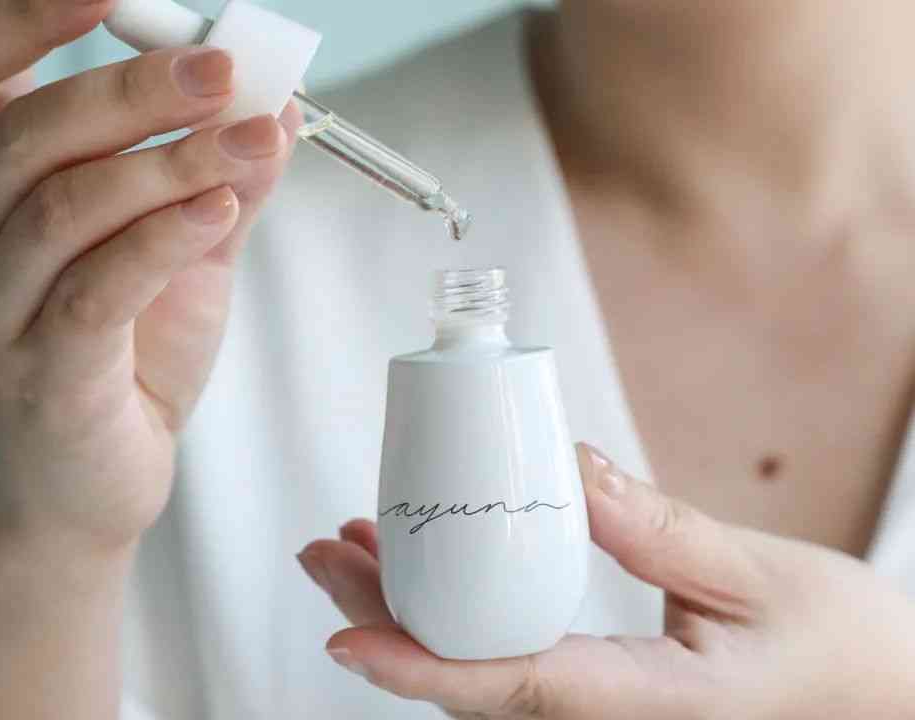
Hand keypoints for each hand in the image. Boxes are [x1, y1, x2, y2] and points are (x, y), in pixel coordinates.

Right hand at [0, 0, 299, 549]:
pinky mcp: (40, 370)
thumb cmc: (128, 353)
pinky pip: (96, 287)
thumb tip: (277, 105)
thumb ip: (218, 175)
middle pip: (31, 130)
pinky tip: (221, 209)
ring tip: (250, 142)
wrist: (98, 478)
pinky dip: (164, 239)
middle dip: (135, 90)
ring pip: (68, 206)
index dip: (28, 16)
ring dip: (171, 164)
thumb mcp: (182, 247)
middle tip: (223, 69)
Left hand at [298, 444, 914, 718]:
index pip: (513, 688)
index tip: (346, 640)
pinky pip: (509, 662)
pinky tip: (430, 569)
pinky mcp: (603, 696)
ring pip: (480, 672)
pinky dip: (456, 612)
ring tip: (358, 548)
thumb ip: (657, 529)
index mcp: (648, 707)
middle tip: (327, 553)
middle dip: (384, 620)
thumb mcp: (760, 578)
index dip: (419, 668)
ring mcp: (603, 714)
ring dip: (410, 610)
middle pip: (470, 682)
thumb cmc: (845, 653)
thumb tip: (567, 466)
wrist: (886, 700)